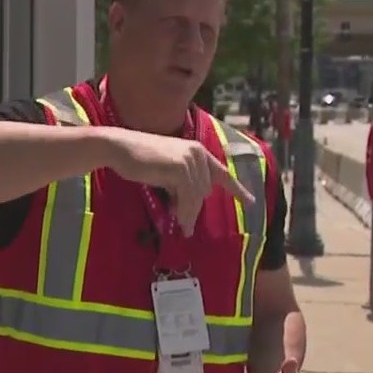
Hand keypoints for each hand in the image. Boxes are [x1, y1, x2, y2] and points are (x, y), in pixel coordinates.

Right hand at [105, 128, 254, 234]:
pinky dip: (183, 209)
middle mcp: (198, 153)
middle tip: (185, 225)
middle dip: (195, 209)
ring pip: (197, 196)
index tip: (251, 201)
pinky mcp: (181, 167)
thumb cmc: (140, 159)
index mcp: (198, 151)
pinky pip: (187, 196)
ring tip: (181, 225)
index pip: (222, 173)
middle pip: (205, 191)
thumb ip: (183, 184)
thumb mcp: (168, 171)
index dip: (237, 189)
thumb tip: (189, 209)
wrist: (121, 147)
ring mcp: (190, 159)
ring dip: (188, 213)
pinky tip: (176, 217)